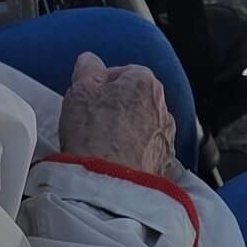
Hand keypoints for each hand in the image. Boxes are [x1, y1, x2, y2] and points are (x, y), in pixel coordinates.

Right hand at [58, 52, 175, 174]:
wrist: (110, 185)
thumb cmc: (94, 134)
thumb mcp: (80, 89)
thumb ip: (87, 67)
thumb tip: (90, 61)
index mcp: (145, 81)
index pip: (122, 73)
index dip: (100, 86)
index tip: (87, 100)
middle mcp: (163, 106)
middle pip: (134, 100)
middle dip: (116, 108)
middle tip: (93, 123)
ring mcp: (167, 138)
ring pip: (142, 127)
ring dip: (127, 133)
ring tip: (103, 147)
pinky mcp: (166, 166)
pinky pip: (147, 153)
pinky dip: (134, 155)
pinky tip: (116, 163)